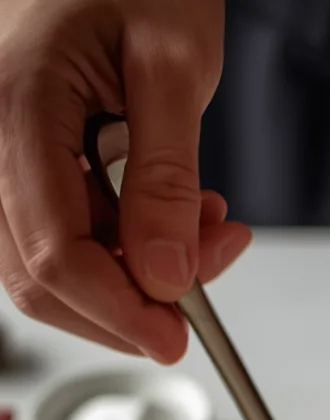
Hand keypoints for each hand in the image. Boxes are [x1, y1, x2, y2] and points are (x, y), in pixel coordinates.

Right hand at [0, 0, 250, 361]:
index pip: (56, 253)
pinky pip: (57, 232)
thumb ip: (167, 178)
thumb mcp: (174, 65)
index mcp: (17, 102)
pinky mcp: (18, 161)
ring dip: (130, 276)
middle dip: (130, 301)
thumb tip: (166, 275)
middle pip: (40, 276)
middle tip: (205, 281)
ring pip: (47, 265)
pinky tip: (169, 220)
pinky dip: (118, 246)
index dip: (119, 311)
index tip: (176, 338)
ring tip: (202, 232)